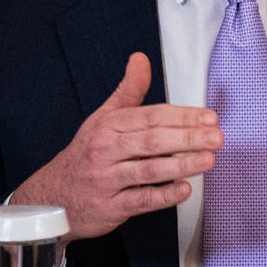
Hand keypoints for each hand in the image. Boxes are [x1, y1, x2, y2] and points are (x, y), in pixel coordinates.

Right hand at [9, 52, 220, 243]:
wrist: (50, 197)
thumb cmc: (86, 154)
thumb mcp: (102, 119)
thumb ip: (128, 91)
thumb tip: (140, 59)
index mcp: (108, 126)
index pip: (151, 117)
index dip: (183, 117)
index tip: (210, 118)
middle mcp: (106, 151)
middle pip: (152, 141)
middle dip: (188, 138)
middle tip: (217, 138)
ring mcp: (107, 180)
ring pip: (149, 170)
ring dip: (182, 165)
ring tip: (209, 160)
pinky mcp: (110, 207)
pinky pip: (140, 200)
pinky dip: (163, 195)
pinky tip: (184, 189)